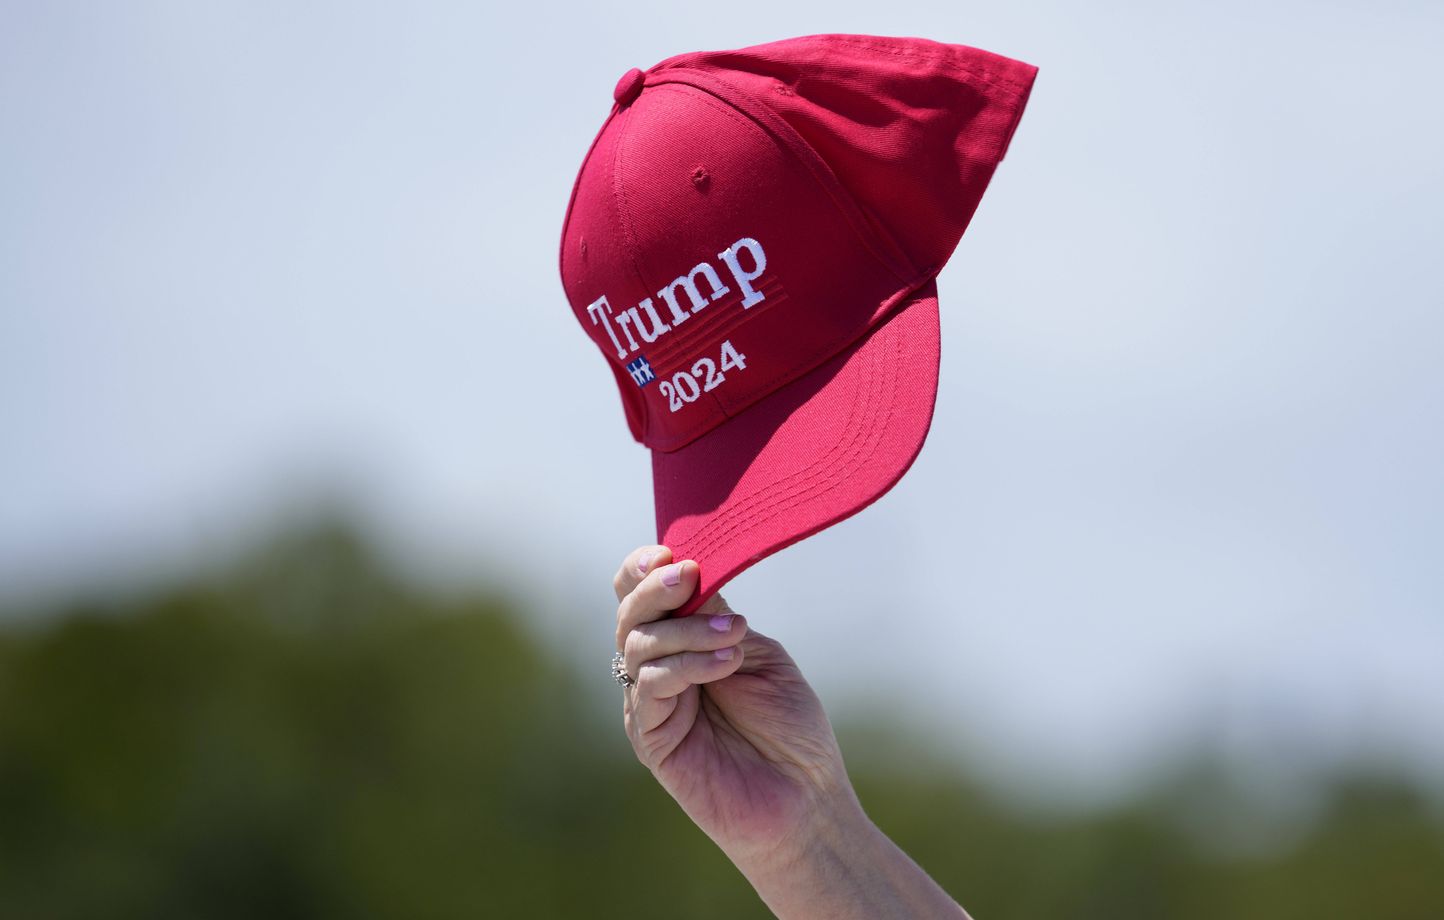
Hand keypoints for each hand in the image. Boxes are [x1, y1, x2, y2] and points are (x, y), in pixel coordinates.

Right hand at [611, 545, 856, 865]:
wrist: (805, 799)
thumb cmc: (790, 729)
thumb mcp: (758, 654)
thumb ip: (720, 616)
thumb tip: (690, 571)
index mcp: (683, 643)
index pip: (643, 596)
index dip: (644, 569)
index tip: (669, 553)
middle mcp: (658, 669)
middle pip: (630, 613)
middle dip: (655, 588)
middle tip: (689, 576)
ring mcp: (650, 704)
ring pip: (638, 644)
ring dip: (686, 630)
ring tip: (734, 636)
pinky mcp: (649, 738)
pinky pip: (648, 686)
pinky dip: (685, 666)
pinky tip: (725, 665)